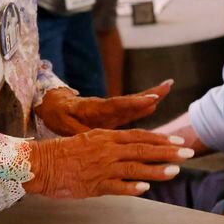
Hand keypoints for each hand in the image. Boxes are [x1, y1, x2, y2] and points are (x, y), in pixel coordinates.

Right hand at [27, 128, 193, 198]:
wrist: (41, 163)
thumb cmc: (65, 153)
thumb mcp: (91, 141)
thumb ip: (112, 144)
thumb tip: (133, 149)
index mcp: (107, 137)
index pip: (140, 137)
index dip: (161, 140)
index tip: (178, 143)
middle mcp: (107, 150)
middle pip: (142, 150)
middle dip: (167, 152)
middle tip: (187, 154)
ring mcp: (102, 167)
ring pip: (133, 168)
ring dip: (155, 170)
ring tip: (174, 172)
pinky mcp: (94, 185)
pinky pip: (116, 186)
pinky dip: (131, 187)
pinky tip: (146, 188)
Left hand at [36, 81, 172, 134]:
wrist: (55, 108)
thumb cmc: (58, 117)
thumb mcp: (64, 126)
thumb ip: (79, 132)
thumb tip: (90, 137)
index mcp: (94, 109)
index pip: (117, 105)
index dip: (134, 104)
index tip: (151, 100)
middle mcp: (106, 106)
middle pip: (130, 99)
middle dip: (149, 94)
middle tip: (168, 86)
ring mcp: (110, 110)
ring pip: (133, 103)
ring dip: (150, 96)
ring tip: (168, 87)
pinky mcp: (112, 114)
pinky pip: (130, 109)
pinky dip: (143, 106)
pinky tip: (155, 103)